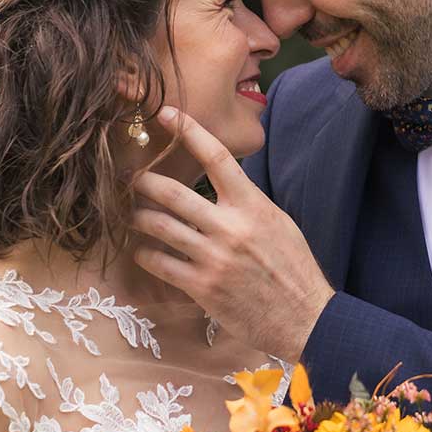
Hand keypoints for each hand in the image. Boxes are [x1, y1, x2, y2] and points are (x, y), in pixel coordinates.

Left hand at [130, 106, 333, 360]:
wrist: (304, 318)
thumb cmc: (293, 269)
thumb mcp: (278, 224)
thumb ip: (248, 202)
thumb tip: (223, 182)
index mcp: (253, 205)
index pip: (216, 157)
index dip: (188, 130)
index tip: (165, 113)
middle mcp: (230, 227)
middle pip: (173, 192)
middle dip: (143, 180)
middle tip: (128, 176)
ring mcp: (214, 258)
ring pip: (159, 226)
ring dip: (137, 217)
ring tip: (129, 214)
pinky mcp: (202, 287)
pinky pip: (159, 263)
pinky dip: (144, 254)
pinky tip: (142, 251)